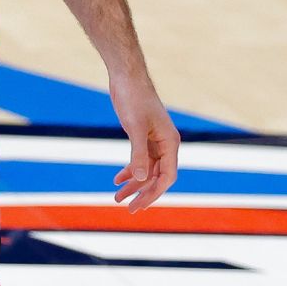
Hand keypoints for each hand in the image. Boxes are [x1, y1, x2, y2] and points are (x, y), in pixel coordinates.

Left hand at [108, 73, 179, 211]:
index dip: (154, 193)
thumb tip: (140, 179)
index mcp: (170, 142)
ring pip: (147, 170)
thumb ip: (138, 154)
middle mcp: (165, 144)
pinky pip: (139, 160)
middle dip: (143, 193)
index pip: (167, 176)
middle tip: (129, 208)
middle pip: (158, 176)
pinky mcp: (142, 136)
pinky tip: (116, 180)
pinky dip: (129, 170)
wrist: (126, 77)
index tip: (138, 206)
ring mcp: (154, 141)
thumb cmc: (134, 98)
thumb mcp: (135, 128)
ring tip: (117, 197)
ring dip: (133, 184)